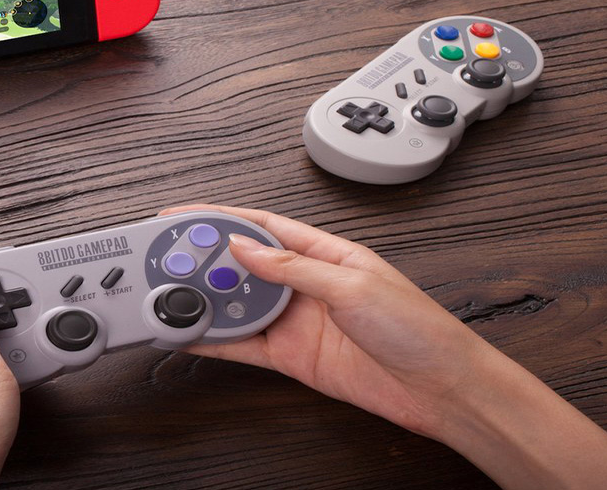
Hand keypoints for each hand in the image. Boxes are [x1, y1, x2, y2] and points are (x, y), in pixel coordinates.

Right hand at [162, 203, 487, 438]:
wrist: (439, 388)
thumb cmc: (418, 328)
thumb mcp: (352, 284)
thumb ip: (293, 266)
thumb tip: (246, 247)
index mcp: (326, 253)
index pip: (263, 226)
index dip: (221, 219)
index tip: (185, 217)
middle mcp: (307, 284)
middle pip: (243, 264)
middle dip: (204, 259)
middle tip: (166, 258)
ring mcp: (297, 321)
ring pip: (238, 304)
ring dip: (206, 300)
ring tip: (170, 294)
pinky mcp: (292, 357)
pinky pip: (243, 345)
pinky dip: (215, 341)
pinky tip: (191, 334)